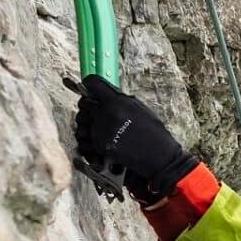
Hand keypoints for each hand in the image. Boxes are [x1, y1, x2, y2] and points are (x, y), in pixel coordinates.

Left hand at [69, 74, 197, 203]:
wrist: (159, 156)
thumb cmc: (152, 132)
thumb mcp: (138, 108)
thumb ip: (118, 99)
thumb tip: (101, 93)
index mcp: (117, 101)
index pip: (91, 83)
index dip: (90, 86)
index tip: (91, 91)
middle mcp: (106, 114)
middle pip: (82, 103)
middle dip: (88, 107)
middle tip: (97, 113)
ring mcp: (100, 131)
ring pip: (80, 122)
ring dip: (87, 125)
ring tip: (99, 129)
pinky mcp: (99, 146)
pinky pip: (83, 139)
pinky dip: (88, 141)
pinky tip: (100, 141)